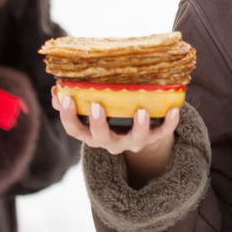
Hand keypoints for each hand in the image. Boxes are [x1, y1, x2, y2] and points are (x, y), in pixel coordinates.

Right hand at [52, 88, 179, 186]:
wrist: (139, 132)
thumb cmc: (111, 115)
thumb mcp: (93, 111)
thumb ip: (76, 101)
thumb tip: (57, 89)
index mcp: (93, 134)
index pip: (75, 130)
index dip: (67, 116)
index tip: (65, 98)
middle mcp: (111, 142)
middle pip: (101, 138)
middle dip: (98, 123)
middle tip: (96, 105)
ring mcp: (133, 142)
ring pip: (135, 139)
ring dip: (138, 126)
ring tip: (141, 111)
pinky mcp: (153, 138)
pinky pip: (163, 133)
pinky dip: (169, 122)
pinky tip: (174, 108)